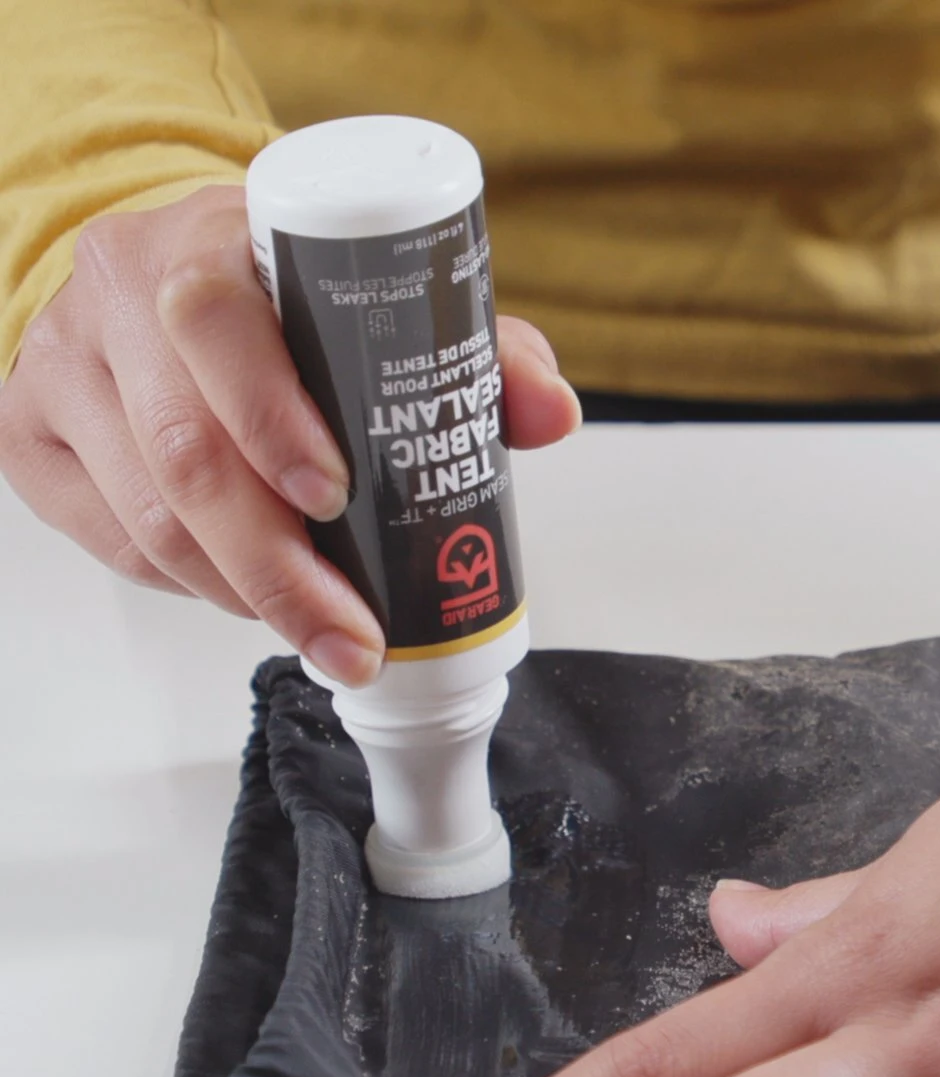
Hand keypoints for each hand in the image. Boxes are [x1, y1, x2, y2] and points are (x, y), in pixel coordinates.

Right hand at [0, 184, 579, 685]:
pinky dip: (191, 587)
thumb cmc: (284, 300)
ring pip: (147, 516)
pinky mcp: (33, 438)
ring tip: (322, 632)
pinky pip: (112, 542)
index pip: (216, 322)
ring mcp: (65, 371)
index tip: (337, 498)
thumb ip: (473, 354)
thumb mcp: (379, 305)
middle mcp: (119, 299)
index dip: (273, 419)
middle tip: (353, 635)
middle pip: (184, 452)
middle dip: (280, 567)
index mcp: (209, 244)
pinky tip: (249, 597)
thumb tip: (554, 415)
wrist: (160, 279)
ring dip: (245, 594)